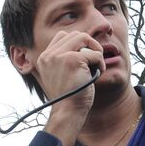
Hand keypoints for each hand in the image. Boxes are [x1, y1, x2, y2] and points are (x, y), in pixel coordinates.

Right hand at [30, 30, 104, 144]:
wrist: (68, 111)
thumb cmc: (68, 96)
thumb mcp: (60, 74)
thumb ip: (64, 58)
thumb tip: (83, 44)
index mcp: (44, 58)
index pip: (62, 36)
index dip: (77, 43)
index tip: (84, 57)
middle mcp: (49, 55)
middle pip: (75, 34)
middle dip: (88, 44)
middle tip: (94, 60)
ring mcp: (60, 56)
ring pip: (84, 38)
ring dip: (95, 50)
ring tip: (96, 65)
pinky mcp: (73, 60)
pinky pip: (95, 54)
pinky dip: (100, 63)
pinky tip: (97, 73)